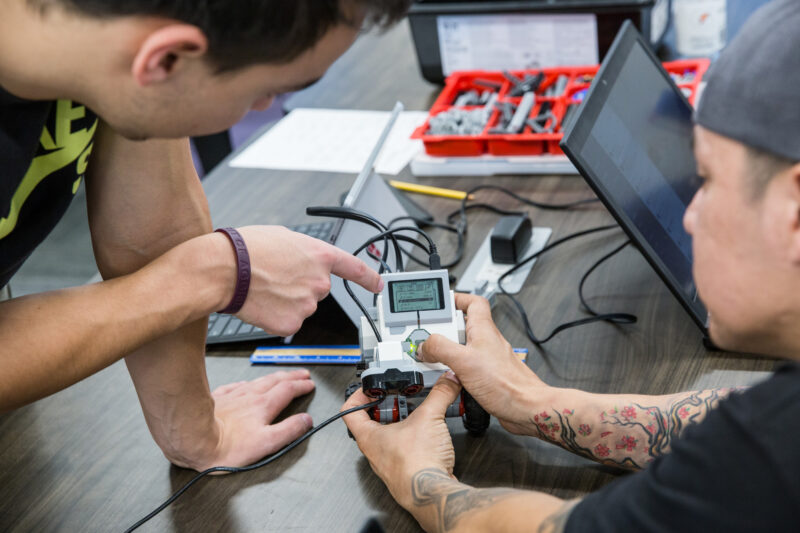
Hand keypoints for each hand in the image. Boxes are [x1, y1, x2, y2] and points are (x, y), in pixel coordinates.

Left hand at [170, 370, 315, 470]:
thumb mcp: (266, 443)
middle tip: (301, 374)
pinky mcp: (218, 399)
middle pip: (275, 382)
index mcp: (264, 406)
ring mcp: (233, 396)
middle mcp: (250, 397)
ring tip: (280, 375)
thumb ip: (289, 430)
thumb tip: (306, 421)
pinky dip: (245, 383)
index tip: (309, 384)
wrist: (193, 439)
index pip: (288, 390)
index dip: (301, 386)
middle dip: (291, 377)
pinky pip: (235, 386)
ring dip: (272, 377)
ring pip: (257, 381)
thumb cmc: (226, 447)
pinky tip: (245, 384)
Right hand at [233, 226, 382, 335]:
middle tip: (276, 276)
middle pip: (317, 290)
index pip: (355, 269)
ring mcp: (308, 306)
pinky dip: (276, 316)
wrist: (226, 270)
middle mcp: (320, 282)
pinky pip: (288, 322)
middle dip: (300, 286)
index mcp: (321, 256)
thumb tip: (301, 260)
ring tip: (264, 287)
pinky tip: (263, 303)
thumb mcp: (283, 237)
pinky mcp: (292, 324)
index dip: (369, 278)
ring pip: (301, 307)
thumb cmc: (247, 249)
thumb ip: (302, 252)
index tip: (378, 285)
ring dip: (287, 301)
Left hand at [342, 373, 461, 510]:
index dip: (358, 395)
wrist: (432, 494)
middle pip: (371, 423)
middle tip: (400, 399)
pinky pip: (404, 451)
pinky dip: (414, 439)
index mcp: (368, 437)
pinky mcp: (404, 472)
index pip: (349, 411)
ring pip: (389, 438)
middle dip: (387, 407)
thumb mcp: (429, 417)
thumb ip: (439, 394)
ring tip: (417, 414)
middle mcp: (374, 452)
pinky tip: (428, 435)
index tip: (372, 388)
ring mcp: (388, 464)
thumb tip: (447, 380)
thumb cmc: (417, 465)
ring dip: (402, 423)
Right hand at [417, 293, 544, 434]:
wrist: (526, 409)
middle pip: (462, 326)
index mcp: (483, 329)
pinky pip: (466, 367)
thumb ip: (441, 348)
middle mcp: (487, 341)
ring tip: (436, 361)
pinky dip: (454, 371)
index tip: (440, 304)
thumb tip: (425, 345)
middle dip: (444, 331)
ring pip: (462, 348)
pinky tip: (448, 379)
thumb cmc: (506, 384)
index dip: (457, 299)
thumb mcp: (464, 360)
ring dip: (447, 353)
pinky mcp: (487, 376)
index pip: (473, 302)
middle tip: (430, 339)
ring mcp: (488, 359)